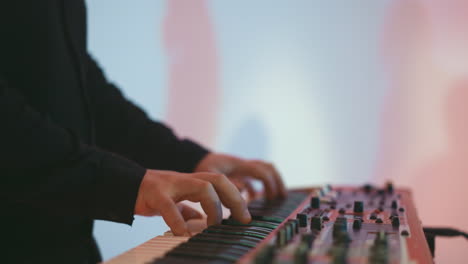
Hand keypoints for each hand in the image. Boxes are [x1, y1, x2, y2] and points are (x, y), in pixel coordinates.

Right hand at [134, 169, 250, 234]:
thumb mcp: (173, 200)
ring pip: (202, 187)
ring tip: (214, 226)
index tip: (245, 216)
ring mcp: (170, 184)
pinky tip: (184, 235)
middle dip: (235, 198)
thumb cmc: (150, 195)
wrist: (122, 185)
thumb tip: (199, 220)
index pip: (221, 182)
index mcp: (190, 181)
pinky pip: (170, 207)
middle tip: (242, 219)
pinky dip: (179, 223)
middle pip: (218, 179)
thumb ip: (186, 208)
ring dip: (213, 208)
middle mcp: (184, 179)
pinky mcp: (155, 194)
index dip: (236, 196)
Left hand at [194, 153, 286, 199]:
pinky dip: (257, 186)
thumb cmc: (201, 167)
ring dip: (271, 182)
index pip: (262, 171)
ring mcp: (241, 167)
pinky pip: (253, 177)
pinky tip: (253, 197)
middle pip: (268, 167)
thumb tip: (244, 189)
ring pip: (263, 171)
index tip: (273, 198)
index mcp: (239, 164)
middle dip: (277, 181)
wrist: (193, 158)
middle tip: (281, 197)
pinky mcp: (237, 172)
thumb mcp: (210, 175)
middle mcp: (243, 164)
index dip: (270, 184)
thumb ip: (226, 183)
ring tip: (275, 197)